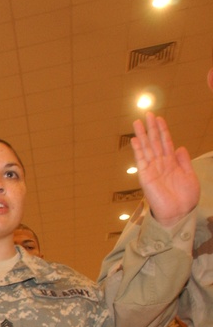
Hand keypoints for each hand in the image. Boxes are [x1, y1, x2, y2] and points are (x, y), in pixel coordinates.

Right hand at [131, 112, 199, 226]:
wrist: (178, 213)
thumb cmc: (185, 198)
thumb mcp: (190, 176)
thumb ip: (184, 161)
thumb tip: (179, 147)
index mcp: (172, 163)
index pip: (166, 142)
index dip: (163, 130)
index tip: (159, 118)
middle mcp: (160, 164)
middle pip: (155, 142)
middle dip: (151, 128)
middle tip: (147, 113)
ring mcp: (152, 169)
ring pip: (146, 148)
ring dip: (142, 135)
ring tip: (137, 122)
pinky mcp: (145, 176)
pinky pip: (141, 160)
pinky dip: (138, 150)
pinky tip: (136, 140)